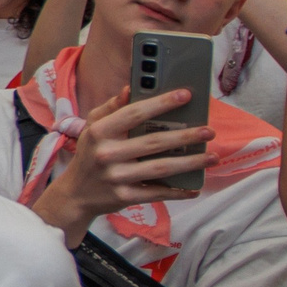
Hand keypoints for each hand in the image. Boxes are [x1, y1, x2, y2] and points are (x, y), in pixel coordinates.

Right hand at [31, 86, 214, 239]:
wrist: (75, 194)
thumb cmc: (90, 155)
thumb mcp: (92, 128)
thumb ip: (110, 108)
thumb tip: (129, 89)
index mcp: (100, 132)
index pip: (134, 114)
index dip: (161, 103)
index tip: (186, 95)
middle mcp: (106, 154)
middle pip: (153, 143)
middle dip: (185, 136)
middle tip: (209, 131)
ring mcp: (116, 177)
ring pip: (160, 169)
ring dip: (190, 163)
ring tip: (212, 157)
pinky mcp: (124, 197)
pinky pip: (156, 193)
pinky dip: (177, 192)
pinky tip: (194, 187)